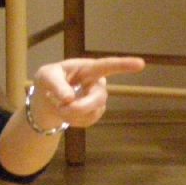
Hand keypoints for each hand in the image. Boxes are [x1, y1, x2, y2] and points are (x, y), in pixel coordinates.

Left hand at [30, 56, 145, 130]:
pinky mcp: (95, 112)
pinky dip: (72, 120)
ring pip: (92, 112)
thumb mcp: (45, 77)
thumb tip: (69, 99)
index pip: (106, 66)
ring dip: (71, 113)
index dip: (123, 65)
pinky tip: (66, 113)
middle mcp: (97, 83)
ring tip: (58, 106)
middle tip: (61, 108)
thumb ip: (56, 85)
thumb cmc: (48, 80)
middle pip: (99, 98)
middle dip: (80, 107)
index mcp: (86, 68)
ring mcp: (98, 99)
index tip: (140, 63)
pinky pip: (88, 121)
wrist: (47, 99)